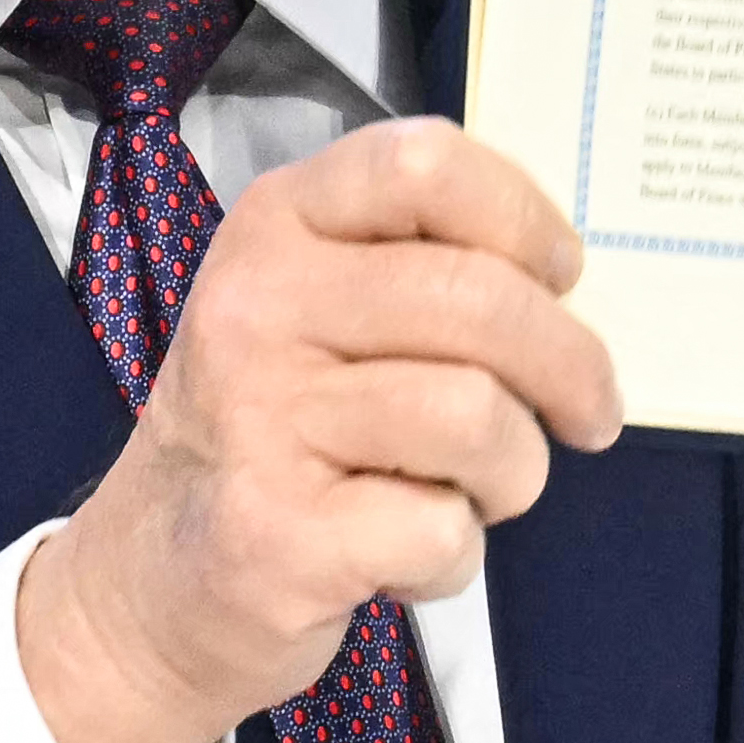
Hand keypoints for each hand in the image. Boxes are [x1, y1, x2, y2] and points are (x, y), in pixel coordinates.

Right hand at [18, 120, 625, 742]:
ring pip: (477, 416)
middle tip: (586, 414)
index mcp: (278, 224)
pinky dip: (453, 556)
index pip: (425, 163)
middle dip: (570, 368)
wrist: (156, 579)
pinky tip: (403, 556)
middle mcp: (255, 305)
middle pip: (479, 299)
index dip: (524, 219)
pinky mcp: (274, 534)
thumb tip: (564, 284)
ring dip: (513, 473)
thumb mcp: (320, 309)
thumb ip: (424, 267)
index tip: (557, 279)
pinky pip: (441, 528)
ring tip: (468, 492)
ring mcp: (256, 419)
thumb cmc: (275, 431)